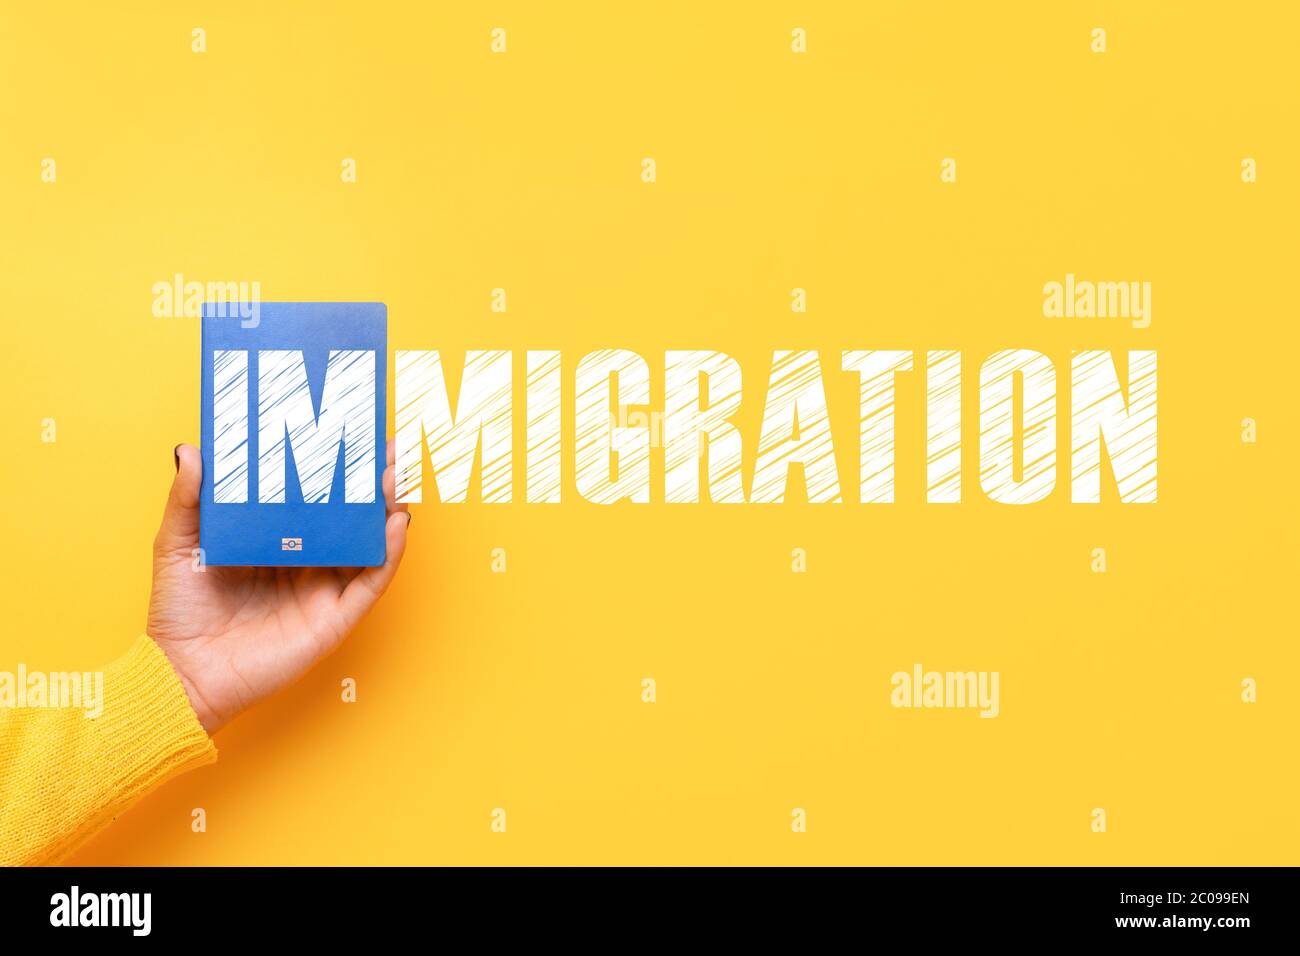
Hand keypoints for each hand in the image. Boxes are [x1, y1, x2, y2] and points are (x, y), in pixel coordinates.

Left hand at [147, 440, 410, 732]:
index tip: (347, 434)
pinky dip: (390, 553)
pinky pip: (372, 580)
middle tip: (388, 449)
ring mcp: (324, 588)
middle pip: (349, 516)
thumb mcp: (176, 544)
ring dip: (387, 509)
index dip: (333, 469)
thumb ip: (187, 499)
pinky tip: (396, 525)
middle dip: (373, 482)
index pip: (313, 498)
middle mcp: (306, 562)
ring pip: (368, 543)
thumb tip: (191, 450)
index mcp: (275, 541)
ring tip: (396, 477)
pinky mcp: (335, 617)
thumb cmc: (179, 614)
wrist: (183, 673)